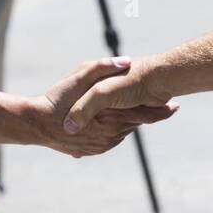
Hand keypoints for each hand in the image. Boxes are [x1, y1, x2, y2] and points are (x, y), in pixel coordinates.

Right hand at [36, 57, 175, 156]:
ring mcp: (102, 146)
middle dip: (146, 113)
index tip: (176, 106)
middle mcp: (111, 136)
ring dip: (128, 122)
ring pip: (123, 132)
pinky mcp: (92, 150)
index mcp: (112, 118)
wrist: (35, 124)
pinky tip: (110, 122)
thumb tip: (127, 61)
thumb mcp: (78, 75)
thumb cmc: (58, 98)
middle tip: (160, 104)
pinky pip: (110, 140)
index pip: (146, 115)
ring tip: (130, 111)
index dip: (162, 110)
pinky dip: (114, 131)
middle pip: (136, 123)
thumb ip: (103, 67)